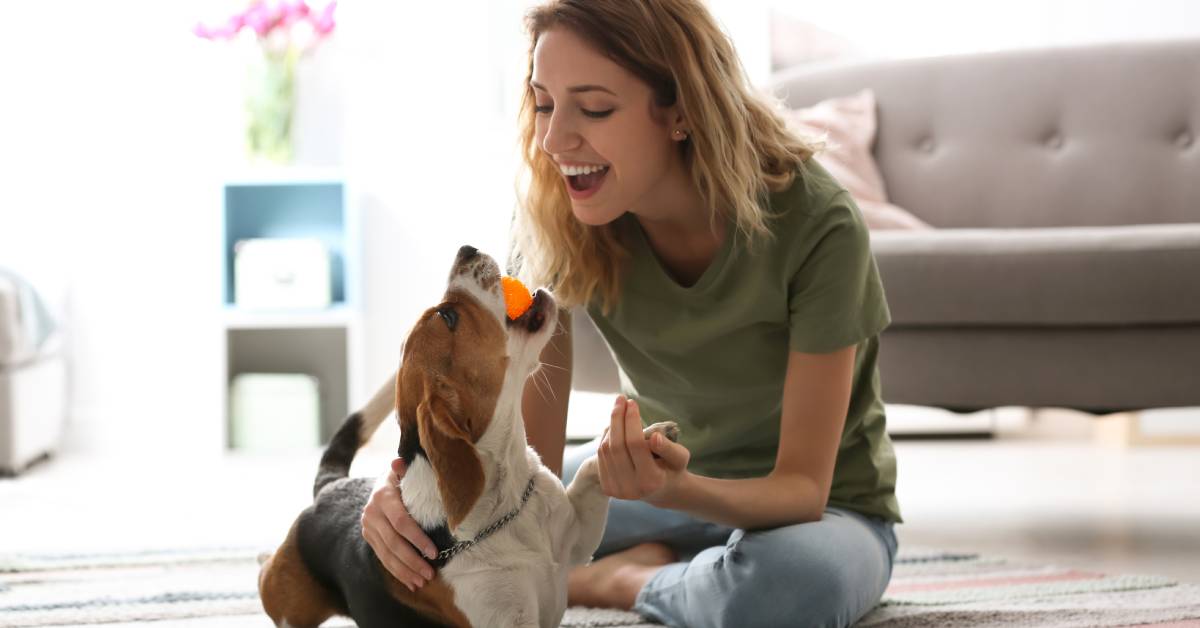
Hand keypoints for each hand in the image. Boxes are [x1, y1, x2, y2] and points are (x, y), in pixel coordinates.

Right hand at [361, 458, 439, 591]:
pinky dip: (397, 571)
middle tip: (430, 574)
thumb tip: (399, 462)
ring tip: (422, 582)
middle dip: (413, 561)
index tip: (434, 553)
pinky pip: (382, 558)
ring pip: (387, 554)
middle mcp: (372, 512)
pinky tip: (410, 582)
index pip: (401, 522)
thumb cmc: (403, 477)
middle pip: (394, 543)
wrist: (380, 484)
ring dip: (405, 571)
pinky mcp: (368, 537)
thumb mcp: (405, 471)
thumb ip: (405, 470)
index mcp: (383, 495)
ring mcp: (368, 526)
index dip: (417, 539)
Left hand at [597, 396, 690, 506]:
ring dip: (610, 426)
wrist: (662, 491)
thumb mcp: (680, 457)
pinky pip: (601, 457)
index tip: (632, 402)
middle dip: (617, 419)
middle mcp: (630, 489)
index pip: (635, 444)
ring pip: (606, 450)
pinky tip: (614, 426)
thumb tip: (654, 437)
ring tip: (619, 410)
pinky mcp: (607, 488)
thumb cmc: (673, 468)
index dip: (631, 420)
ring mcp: (616, 490)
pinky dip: (606, 438)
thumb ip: (668, 448)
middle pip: (617, 446)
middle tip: (621, 399)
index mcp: (650, 481)